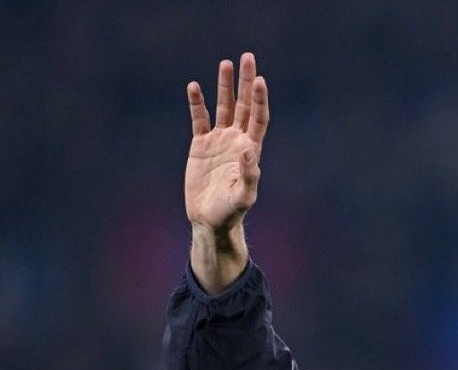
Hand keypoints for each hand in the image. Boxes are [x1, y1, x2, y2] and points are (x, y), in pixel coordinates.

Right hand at [185, 53, 268, 233]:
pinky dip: (196, 104)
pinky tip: (194, 87)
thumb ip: (250, 176)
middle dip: (246, 82)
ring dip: (224, 86)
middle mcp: (236, 141)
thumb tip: (250, 152)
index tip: (260, 79)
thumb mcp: (244, 197)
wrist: (209, 220)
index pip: (258, 118)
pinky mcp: (200, 146)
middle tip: (248, 57)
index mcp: (250, 149)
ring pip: (222, 107)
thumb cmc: (230, 212)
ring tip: (225, 63)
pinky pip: (198, 119)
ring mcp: (219, 141)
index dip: (259, 99)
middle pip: (243, 105)